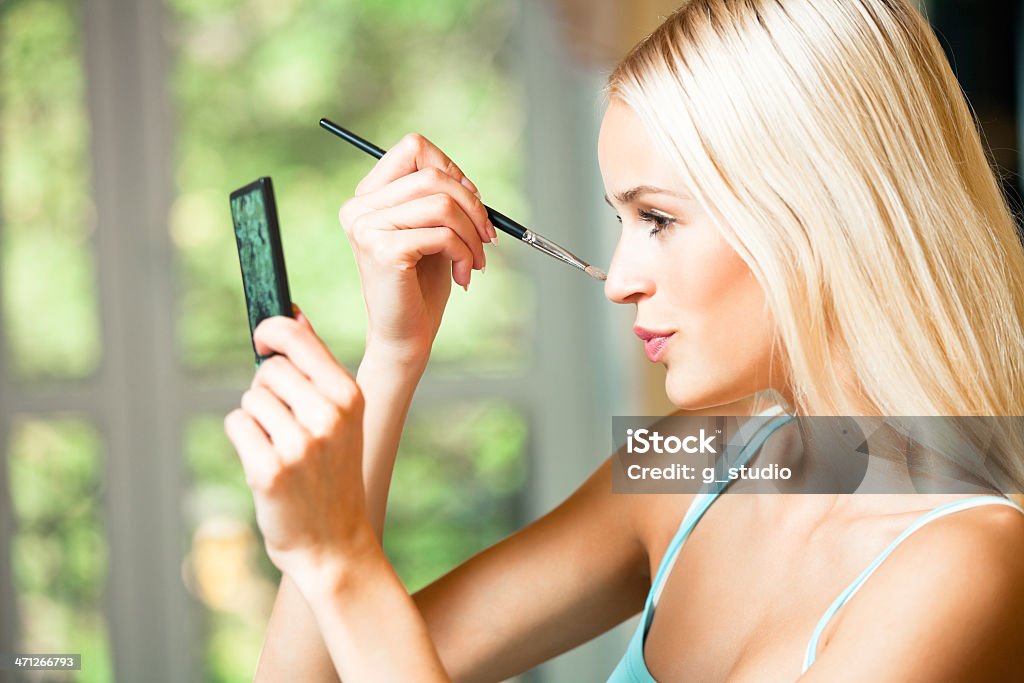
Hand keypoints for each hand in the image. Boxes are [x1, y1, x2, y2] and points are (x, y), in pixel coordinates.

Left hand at [224, 308, 373, 587]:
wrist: (334, 543)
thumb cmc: (334, 474)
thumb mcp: (342, 416)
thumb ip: (317, 366)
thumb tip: (292, 313)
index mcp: (349, 396)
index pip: (296, 338)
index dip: (272, 331)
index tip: (264, 339)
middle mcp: (328, 416)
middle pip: (268, 369)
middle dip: (267, 389)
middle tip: (284, 421)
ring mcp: (299, 444)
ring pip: (250, 398)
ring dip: (256, 418)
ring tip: (281, 448)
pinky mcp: (269, 470)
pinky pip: (236, 424)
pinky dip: (243, 439)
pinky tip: (265, 462)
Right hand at [339, 132, 496, 361]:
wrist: (405, 335)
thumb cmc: (421, 285)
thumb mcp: (432, 230)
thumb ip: (440, 198)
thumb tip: (467, 181)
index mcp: (368, 196)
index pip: (414, 148)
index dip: (452, 169)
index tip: (471, 205)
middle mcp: (359, 208)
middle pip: (433, 175)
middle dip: (473, 207)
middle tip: (487, 238)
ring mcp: (366, 228)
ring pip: (442, 205)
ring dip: (472, 236)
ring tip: (475, 262)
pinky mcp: (382, 251)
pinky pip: (442, 235)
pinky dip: (465, 254)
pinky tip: (464, 275)